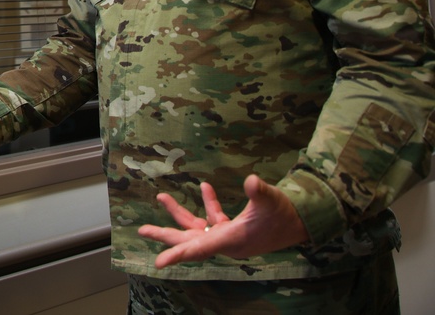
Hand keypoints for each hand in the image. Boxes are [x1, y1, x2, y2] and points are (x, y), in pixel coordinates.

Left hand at [137, 174, 309, 268]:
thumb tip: (251, 181)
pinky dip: (208, 203)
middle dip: (165, 235)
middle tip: (142, 230)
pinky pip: (213, 218)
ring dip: (179, 213)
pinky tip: (204, 186)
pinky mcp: (233, 228)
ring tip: (162, 196)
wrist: (302, 222)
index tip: (159, 262)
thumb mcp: (272, 201)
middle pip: (188, 241)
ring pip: (196, 228)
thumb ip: (260, 192)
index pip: (199, 249)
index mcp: (231, 240)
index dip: (178, 255)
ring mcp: (228, 235)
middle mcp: (225, 241)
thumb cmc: (286, 214)